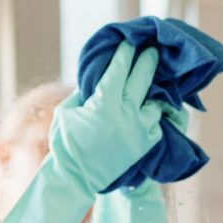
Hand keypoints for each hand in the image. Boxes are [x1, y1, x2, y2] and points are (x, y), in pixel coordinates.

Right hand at [0, 40, 165, 222]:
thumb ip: (83, 95)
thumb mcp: (67, 113)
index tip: (129, 43)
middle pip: (143, 79)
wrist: (76, 178)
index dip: (125, 54)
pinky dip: (154, 115)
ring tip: (156, 83)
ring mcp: (138, 129)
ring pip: (154, 102)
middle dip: (147, 61)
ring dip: (154, 92)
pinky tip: (151, 109)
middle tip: (152, 50)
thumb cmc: (66, 144)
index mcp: (104, 103)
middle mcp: (125, 113)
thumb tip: (95, 81)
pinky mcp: (145, 144)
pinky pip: (156, 123)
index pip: (119, 70)